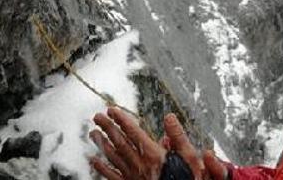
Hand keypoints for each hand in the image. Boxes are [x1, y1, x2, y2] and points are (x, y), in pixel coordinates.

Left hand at [90, 109, 225, 178]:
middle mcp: (141, 165)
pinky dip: (101, 168)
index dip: (121, 119)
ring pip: (113, 157)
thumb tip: (170, 117)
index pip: (133, 132)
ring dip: (102, 144)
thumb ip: (179, 138)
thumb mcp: (190, 158)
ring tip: (93, 133)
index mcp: (154, 155)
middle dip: (108, 128)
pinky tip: (93, 161)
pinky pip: (112, 176)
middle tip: (97, 116)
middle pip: (120, 142)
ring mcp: (133, 176)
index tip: (112, 110)